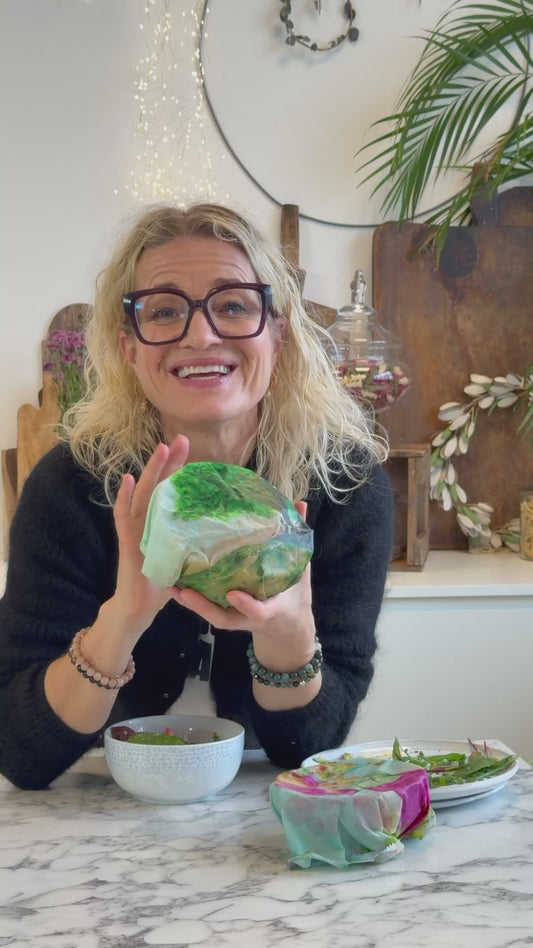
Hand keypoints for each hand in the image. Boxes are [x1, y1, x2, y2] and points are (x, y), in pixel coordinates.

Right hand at [111, 434, 189, 637]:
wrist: (140, 607)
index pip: (171, 489)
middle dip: (169, 461)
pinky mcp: (128, 541)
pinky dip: (124, 498)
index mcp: (162, 521)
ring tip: (161, 449)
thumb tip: (233, 532)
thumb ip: (201, 543)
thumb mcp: (189, 559)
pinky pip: (124, 516)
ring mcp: (136, 529)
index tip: (190, 447)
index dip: (179, 468)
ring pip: (144, 494)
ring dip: (151, 471)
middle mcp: (148, 520)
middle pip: (158, 484)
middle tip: (179, 438)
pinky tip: (128, 480)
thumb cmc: (165, 583)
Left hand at [171, 502, 316, 670]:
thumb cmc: (292, 593)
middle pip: (224, 616)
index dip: (246, 604)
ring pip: (210, 614)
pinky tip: (172, 584)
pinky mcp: (226, 614)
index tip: (233, 594)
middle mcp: (249, 615)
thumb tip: (301, 503)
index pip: (259, 610)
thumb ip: (297, 537)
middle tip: (185, 592)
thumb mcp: (300, 567)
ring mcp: (236, 616)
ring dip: (190, 603)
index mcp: (271, 608)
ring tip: (170, 586)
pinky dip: (190, 599)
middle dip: (204, 606)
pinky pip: (206, 608)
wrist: (288, 623)